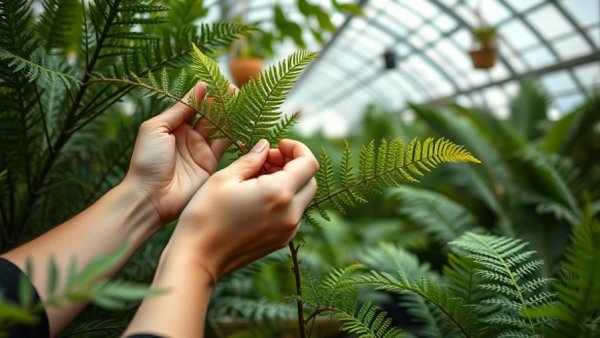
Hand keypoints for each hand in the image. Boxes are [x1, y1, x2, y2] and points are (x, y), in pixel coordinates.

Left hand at [124, 82, 228, 224]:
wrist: (151, 196)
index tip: (218, 83)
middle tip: (235, 90)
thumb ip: (178, 110)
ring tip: (242, 103)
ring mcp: (200, 150)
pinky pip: (225, 147)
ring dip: (230, 116)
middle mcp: (188, 136)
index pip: (193, 106)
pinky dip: (235, 137)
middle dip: (221, 103)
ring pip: (219, 129)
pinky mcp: (210, 164)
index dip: (205, 95)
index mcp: (173, 126)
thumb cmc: (147, 160)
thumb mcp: (156, 128)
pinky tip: (244, 127)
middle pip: (209, 115)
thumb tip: (198, 90)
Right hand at [171, 139, 318, 283]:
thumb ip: (251, 159)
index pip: (308, 164)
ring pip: (302, 197)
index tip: (278, 144)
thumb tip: (265, 146)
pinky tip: (258, 197)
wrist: (198, 259)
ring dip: (288, 182)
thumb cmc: (205, 215)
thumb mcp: (224, 178)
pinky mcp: (281, 241)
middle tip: (266, 160)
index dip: (297, 148)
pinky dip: (283, 199)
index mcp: (278, 193)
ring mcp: (288, 230)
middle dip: (293, 164)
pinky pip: (293, 213)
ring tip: (258, 178)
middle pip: (310, 180)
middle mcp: (290, 214)